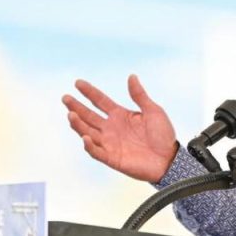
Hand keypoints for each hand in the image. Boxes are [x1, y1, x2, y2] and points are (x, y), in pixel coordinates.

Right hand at [62, 75, 177, 182]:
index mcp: (120, 115)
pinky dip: (89, 145)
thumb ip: (140, 96)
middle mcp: (111, 128)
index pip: (100, 101)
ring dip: (78, 124)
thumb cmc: (163, 135)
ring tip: (70, 114)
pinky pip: (96, 152)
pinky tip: (85, 136)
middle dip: (76, 107)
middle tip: (65, 98)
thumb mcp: (153, 111)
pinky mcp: (112, 158)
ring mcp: (110, 143)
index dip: (89, 92)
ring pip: (88, 132)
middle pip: (89, 116)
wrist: (170, 159)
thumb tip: (131, 76)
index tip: (78, 83)